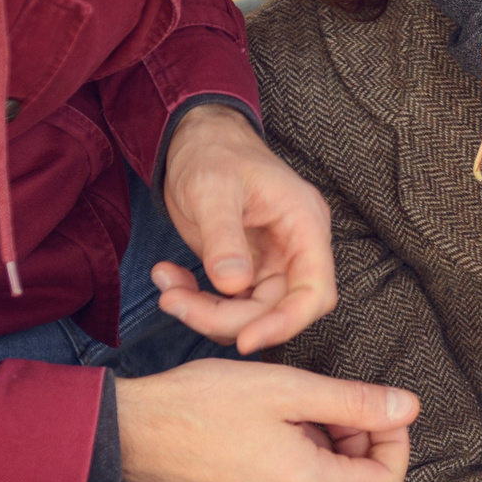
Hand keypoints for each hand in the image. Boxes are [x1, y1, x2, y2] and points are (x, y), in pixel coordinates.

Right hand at [117, 359, 416, 481]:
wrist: (133, 431)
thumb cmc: (202, 401)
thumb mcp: (287, 388)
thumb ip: (354, 402)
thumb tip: (409, 407)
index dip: (394, 444)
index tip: (375, 410)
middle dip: (362, 448)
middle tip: (330, 406)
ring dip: (330, 457)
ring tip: (293, 417)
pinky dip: (300, 472)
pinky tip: (270, 438)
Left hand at [154, 103, 333, 354]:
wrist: (195, 140)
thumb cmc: (213, 152)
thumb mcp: (213, 189)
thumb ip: (224, 237)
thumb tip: (233, 285)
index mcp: (304, 225)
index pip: (314, 291)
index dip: (286, 323)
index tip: (246, 341)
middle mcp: (294, 249)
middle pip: (276, 310)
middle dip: (225, 319)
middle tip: (175, 304)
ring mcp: (270, 262)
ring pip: (249, 313)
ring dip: (204, 312)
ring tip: (167, 290)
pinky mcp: (245, 270)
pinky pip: (227, 303)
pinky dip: (197, 301)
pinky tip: (168, 278)